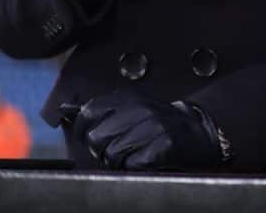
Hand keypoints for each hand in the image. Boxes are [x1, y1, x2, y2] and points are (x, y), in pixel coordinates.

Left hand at [71, 89, 224, 169]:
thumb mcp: (134, 107)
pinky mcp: (162, 145)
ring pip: (112, 154)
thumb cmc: (160, 123)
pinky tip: (146, 159)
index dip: (82, 129)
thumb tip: (67, 113)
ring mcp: (152, 127)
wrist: (198, 131)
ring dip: (119, 161)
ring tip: (133, 154)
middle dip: (102, 149)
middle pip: (96, 138)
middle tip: (116, 149)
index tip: (87, 136)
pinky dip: (135, 167)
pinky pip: (132, 164)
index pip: (88, 112)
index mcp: (128, 97)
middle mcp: (140, 109)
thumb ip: (105, 110)